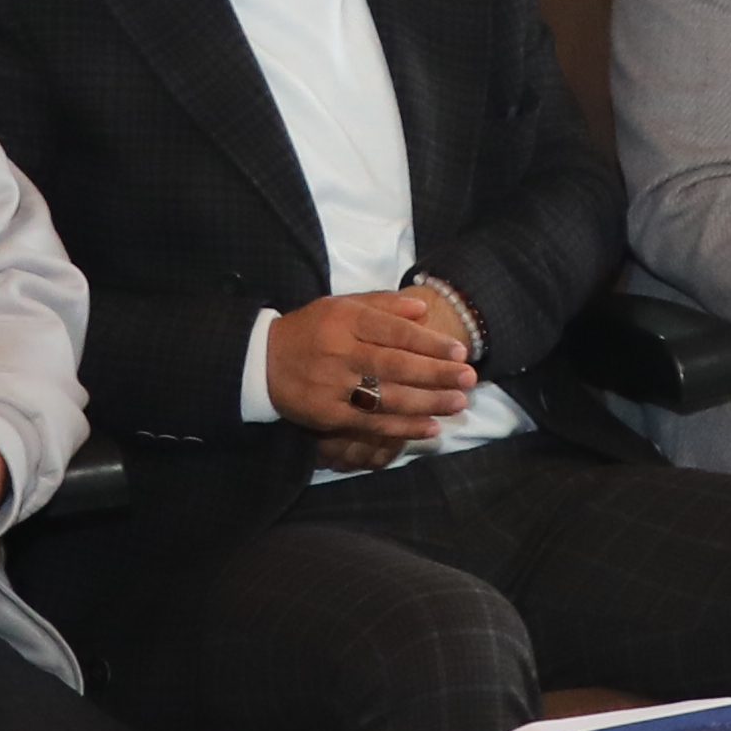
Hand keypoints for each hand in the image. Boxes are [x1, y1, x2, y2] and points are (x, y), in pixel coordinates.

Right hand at [264, 287, 482, 456]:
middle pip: (395, 364)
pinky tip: (430, 427)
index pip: (394, 331)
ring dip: (427, 402)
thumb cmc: (311, 329)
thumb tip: (422, 309)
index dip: (429, 342)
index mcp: (344, 320)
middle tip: (469, 377)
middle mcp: (339, 352)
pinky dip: (403, 427)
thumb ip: (382, 304)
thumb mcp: (340, 306)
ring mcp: (332, 386)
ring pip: (387, 396)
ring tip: (458, 403)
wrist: (261, 361)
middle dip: (436, 373)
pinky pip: (371, 423)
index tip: (459, 350)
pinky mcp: (328, 414)